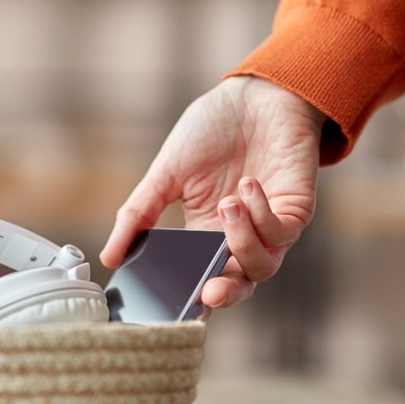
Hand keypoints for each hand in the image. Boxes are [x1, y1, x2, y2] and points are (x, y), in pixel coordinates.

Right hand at [100, 76, 327, 307]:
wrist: (254, 95)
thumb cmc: (211, 130)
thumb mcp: (165, 173)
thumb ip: (138, 213)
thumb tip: (108, 255)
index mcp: (206, 234)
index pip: (202, 280)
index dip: (194, 302)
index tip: (179, 309)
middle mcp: (239, 237)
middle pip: (238, 286)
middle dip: (225, 294)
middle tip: (209, 290)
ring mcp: (271, 226)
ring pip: (263, 266)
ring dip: (242, 240)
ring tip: (227, 203)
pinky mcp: (296, 209)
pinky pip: (283, 233)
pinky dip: (263, 216)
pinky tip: (248, 185)